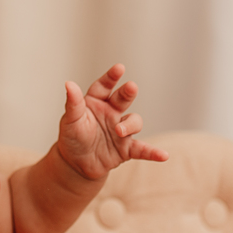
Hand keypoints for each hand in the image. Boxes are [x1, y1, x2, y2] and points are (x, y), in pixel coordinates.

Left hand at [56, 64, 168, 180]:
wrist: (75, 164)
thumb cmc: (72, 137)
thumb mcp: (70, 119)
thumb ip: (73, 103)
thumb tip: (68, 83)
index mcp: (96, 102)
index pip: (104, 86)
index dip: (111, 77)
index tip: (119, 68)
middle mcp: (111, 112)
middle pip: (123, 99)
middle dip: (128, 92)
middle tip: (131, 87)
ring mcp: (121, 130)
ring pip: (133, 121)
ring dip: (130, 125)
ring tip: (120, 130)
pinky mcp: (126, 148)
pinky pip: (142, 149)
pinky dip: (152, 152)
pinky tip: (163, 156)